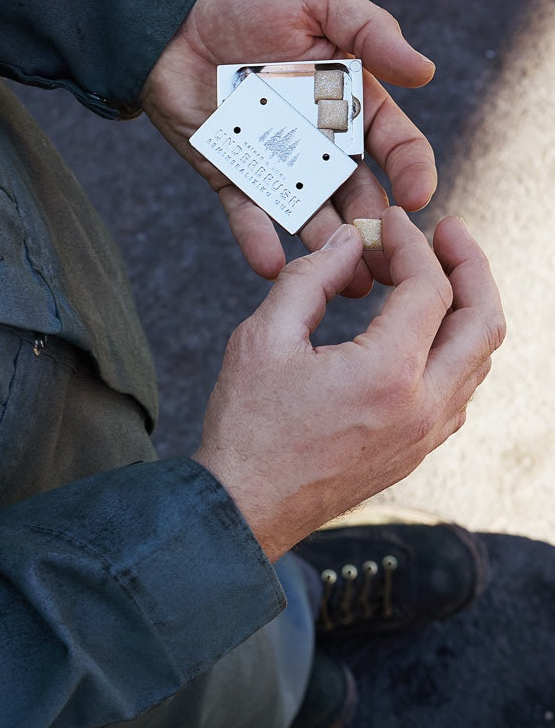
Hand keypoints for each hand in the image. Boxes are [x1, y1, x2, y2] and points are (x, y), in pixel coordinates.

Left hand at [141, 0, 437, 296]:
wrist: (170, 15)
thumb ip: (369, 32)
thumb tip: (426, 70)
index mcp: (351, 100)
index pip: (394, 144)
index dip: (412, 171)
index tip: (417, 200)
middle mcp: (320, 140)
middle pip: (359, 193)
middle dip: (376, 232)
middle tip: (390, 267)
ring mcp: (276, 162)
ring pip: (311, 214)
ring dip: (329, 252)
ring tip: (347, 286)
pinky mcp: (230, 175)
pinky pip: (248, 215)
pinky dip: (259, 242)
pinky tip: (272, 269)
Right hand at [193, 208, 504, 561]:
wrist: (244, 506)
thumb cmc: (248, 429)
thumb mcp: (263, 338)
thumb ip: (309, 278)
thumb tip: (348, 241)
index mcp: (388, 373)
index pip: (430, 287)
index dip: (412, 242)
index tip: (389, 221)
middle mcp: (422, 406)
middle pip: (484, 320)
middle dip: (470, 265)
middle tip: (446, 233)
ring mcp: (424, 435)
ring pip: (478, 358)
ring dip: (465, 308)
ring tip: (429, 277)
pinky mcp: (415, 452)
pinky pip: (459, 391)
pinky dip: (453, 348)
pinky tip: (418, 332)